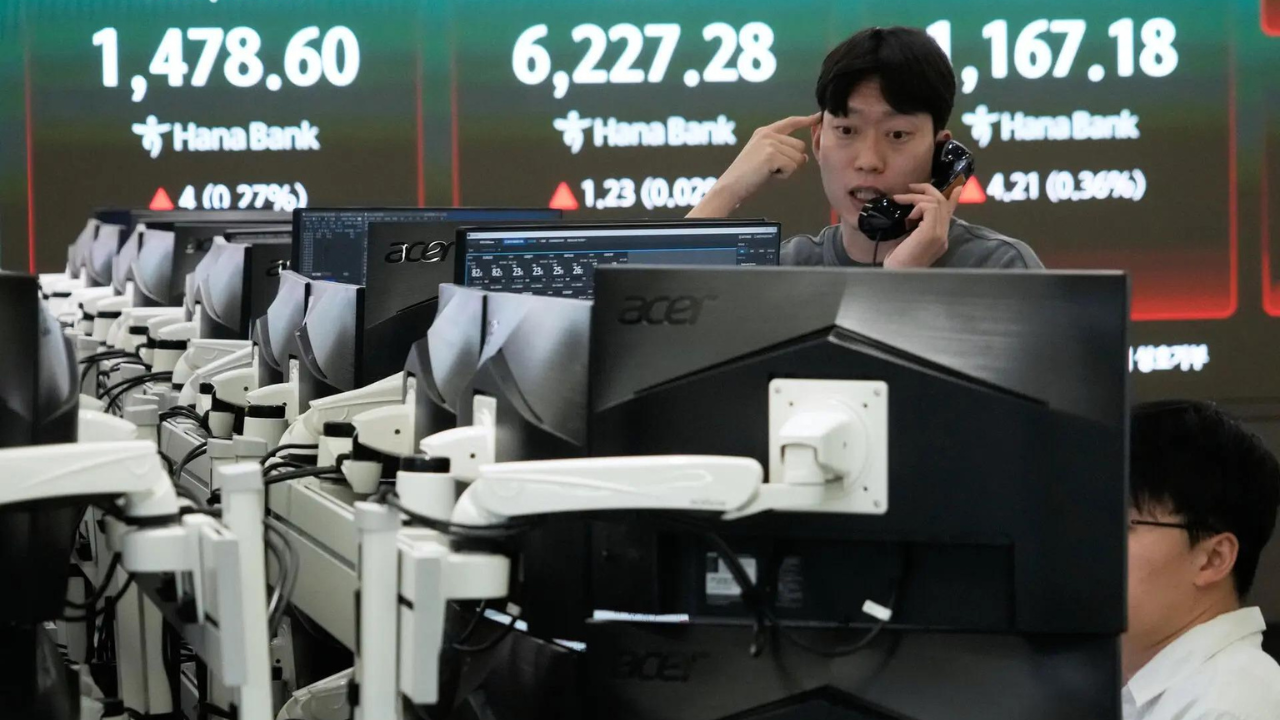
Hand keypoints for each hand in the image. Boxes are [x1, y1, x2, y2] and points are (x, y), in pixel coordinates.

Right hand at [688, 112, 819, 216]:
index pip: (790, 122)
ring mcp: (770, 143)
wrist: (731, 185)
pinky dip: (783, 175)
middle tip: (772, 168)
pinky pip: (792, 167)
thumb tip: (804, 157)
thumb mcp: (764, 156)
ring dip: (788, 169)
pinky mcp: (771, 155)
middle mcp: (768, 134)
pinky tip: (768, 175)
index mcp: (765, 132)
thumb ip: (783, 150)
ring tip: (769, 171)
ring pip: (798, 158)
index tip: (817, 116)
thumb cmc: (748, 175)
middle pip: (800, 146)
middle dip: (792, 161)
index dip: (806, 120)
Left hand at [882, 182, 962, 268]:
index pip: (949, 215)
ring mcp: (939, 234)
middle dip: (927, 191)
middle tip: (911, 187)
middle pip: (943, 204)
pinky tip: (908, 215)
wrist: (898, 276)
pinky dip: (917, 205)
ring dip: (916, 197)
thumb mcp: (907, 240)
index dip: (954, 199)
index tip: (959, 188)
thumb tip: (912, 212)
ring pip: (936, 203)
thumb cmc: (898, 262)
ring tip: (900, 200)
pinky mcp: (931, 233)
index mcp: (940, 238)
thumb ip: (915, 227)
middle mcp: (943, 235)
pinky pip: (929, 208)